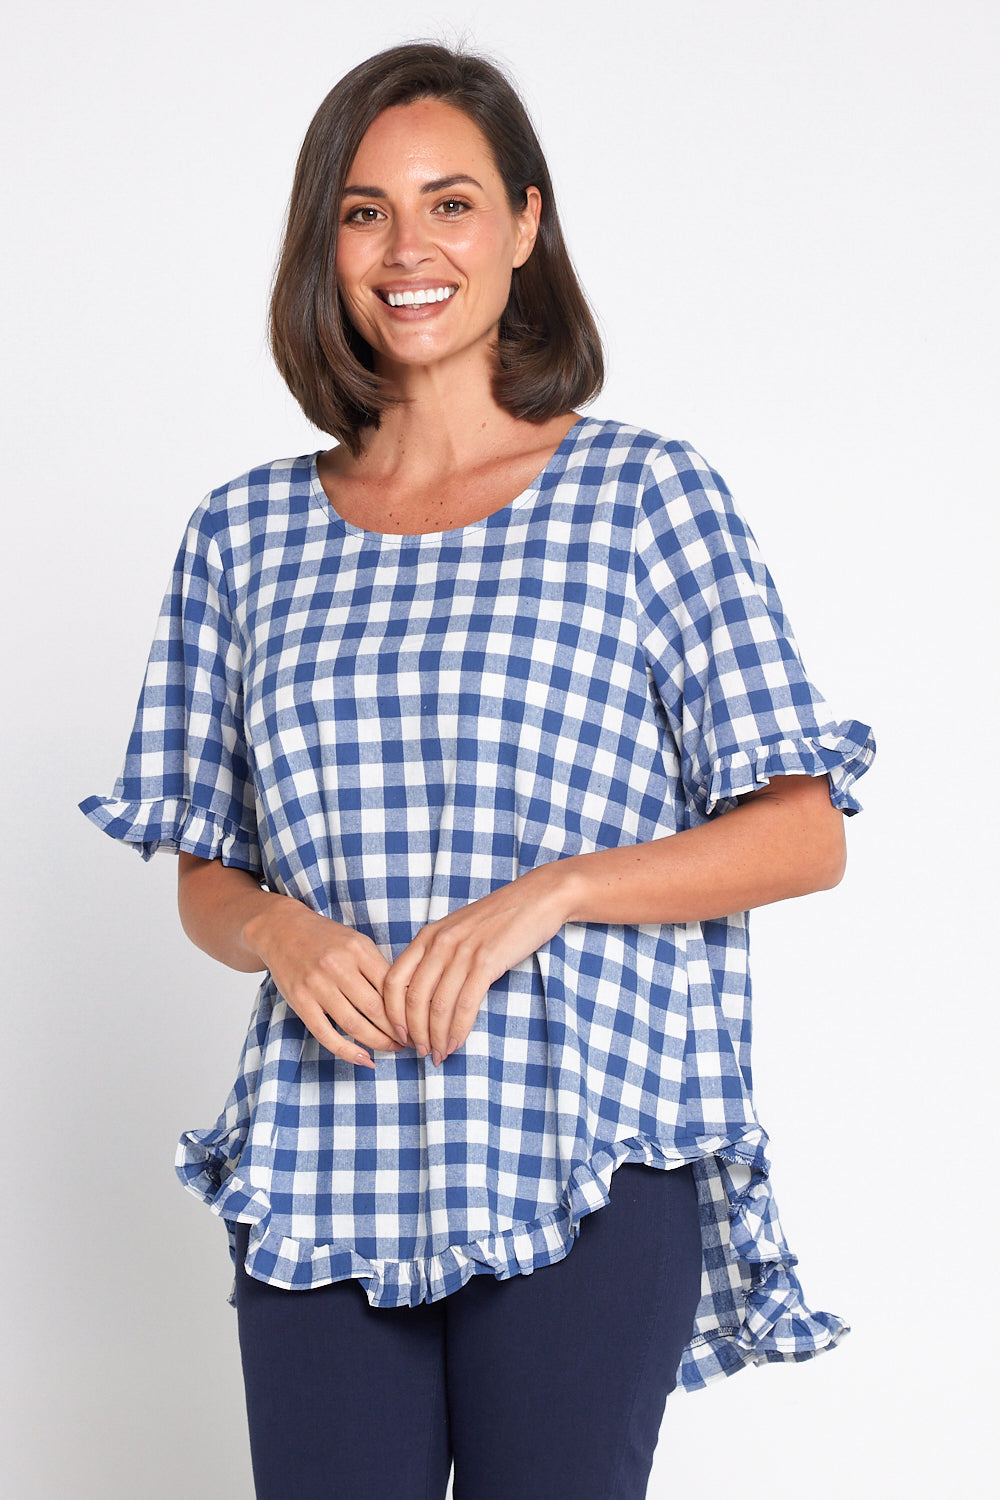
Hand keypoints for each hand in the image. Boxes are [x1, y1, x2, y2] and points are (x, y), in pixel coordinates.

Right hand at [244, 899, 402, 1068]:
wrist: (282, 930)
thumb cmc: (326, 938)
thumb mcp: (356, 942)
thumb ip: (377, 967)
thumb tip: (404, 1001)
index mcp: (358, 949)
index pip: (391, 986)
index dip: (407, 1009)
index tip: (417, 1022)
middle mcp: (337, 966)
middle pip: (375, 1009)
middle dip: (396, 1031)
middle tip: (410, 1042)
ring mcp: (317, 985)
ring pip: (354, 1025)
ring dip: (378, 1043)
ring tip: (392, 1049)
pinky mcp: (300, 1001)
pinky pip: (326, 1034)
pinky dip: (347, 1051)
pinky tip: (364, 1059)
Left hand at [381, 865, 571, 1064]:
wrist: (537, 898)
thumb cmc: (498, 919)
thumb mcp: (457, 931)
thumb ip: (438, 956)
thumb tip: (425, 997)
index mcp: (427, 936)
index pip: (394, 981)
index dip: (392, 1014)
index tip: (400, 1034)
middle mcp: (439, 943)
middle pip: (413, 999)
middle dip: (414, 1032)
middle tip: (421, 1052)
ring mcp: (462, 952)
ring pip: (438, 1006)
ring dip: (437, 1037)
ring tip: (440, 1053)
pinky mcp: (486, 962)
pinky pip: (464, 1005)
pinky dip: (458, 1030)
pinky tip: (457, 1042)